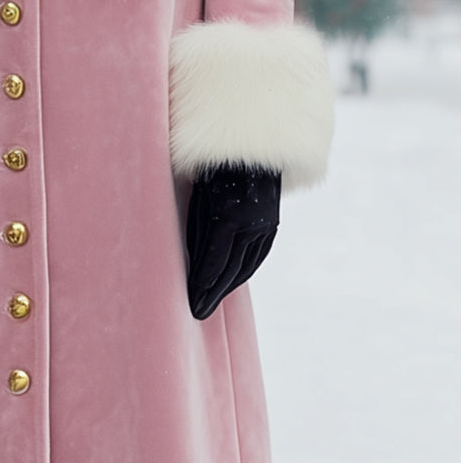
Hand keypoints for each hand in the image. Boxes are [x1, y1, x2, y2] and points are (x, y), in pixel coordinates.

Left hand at [185, 165, 279, 319]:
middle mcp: (251, 226)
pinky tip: (232, 282)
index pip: (213, 263)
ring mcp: (265, 226)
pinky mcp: (272, 225)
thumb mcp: (199, 197)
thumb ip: (197, 231)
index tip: (191, 303)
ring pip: (246, 267)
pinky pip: (258, 256)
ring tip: (212, 303)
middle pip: (230, 270)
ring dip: (228, 287)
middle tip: (199, 312)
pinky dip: (244, 272)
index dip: (202, 285)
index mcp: (229, 218)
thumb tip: (193, 265)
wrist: (251, 149)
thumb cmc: (213, 170)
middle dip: (213, 294)